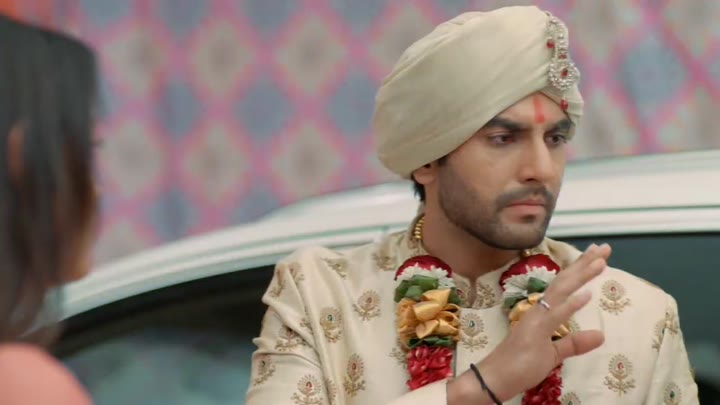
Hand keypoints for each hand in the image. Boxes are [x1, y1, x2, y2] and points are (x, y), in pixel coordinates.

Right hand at [448, 243, 610, 403]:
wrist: (495, 377)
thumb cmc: (519, 365)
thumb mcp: (553, 354)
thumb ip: (574, 343)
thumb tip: (600, 335)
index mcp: (543, 312)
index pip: (565, 286)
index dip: (581, 270)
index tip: (598, 255)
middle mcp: (539, 309)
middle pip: (565, 281)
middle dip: (585, 264)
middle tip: (604, 247)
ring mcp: (536, 318)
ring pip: (561, 291)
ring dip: (581, 275)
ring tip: (599, 262)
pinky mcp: (534, 331)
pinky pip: (554, 315)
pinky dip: (570, 304)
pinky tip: (586, 295)